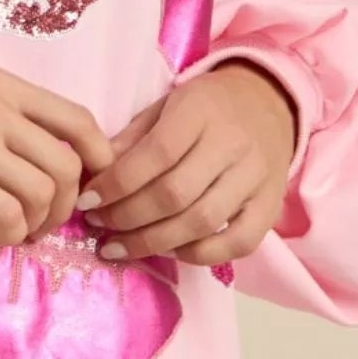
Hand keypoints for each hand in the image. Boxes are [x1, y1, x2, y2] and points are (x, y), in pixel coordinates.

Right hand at [0, 62, 114, 245]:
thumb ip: (2, 115)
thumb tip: (44, 161)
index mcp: (0, 84)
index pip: (78, 120)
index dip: (99, 161)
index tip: (88, 188)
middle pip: (68, 165)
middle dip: (68, 205)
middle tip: (46, 222)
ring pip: (42, 193)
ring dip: (39, 225)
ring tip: (18, 233)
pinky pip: (5, 214)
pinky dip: (11, 234)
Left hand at [76, 61, 298, 265]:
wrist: (269, 103)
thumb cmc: (206, 108)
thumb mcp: (164, 107)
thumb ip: (131, 140)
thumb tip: (93, 177)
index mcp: (201, 112)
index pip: (157, 154)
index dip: (117, 184)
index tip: (86, 202)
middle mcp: (233, 145)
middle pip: (176, 195)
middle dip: (127, 217)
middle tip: (98, 225)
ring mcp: (256, 178)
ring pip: (202, 223)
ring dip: (153, 243)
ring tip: (118, 246)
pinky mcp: (271, 206)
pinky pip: (238, 243)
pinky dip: (199, 255)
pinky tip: (167, 252)